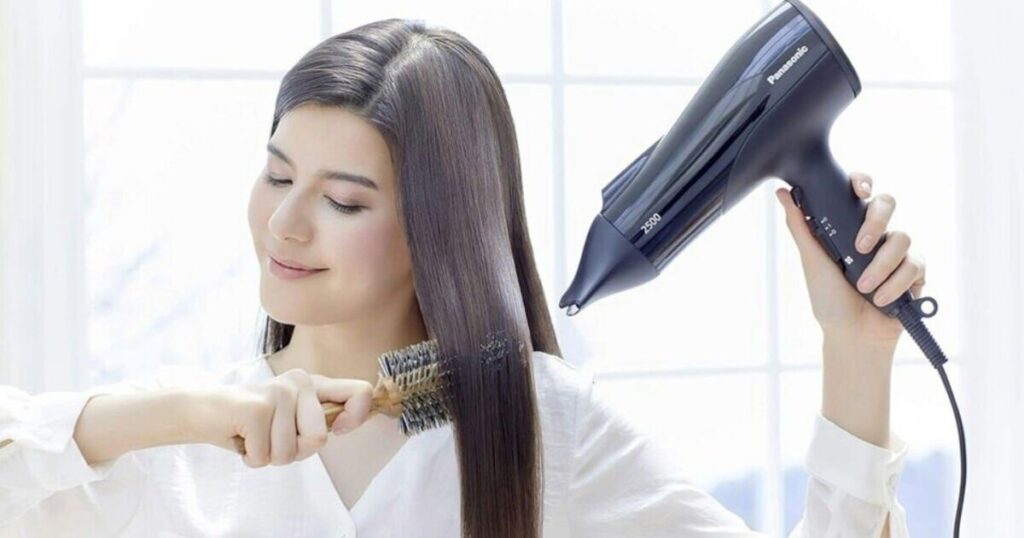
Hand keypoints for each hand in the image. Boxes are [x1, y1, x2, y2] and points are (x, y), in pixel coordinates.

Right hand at [188, 368, 374, 467]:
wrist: (201, 410)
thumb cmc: (251, 422)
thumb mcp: (290, 418)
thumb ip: (317, 421)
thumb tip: (345, 426)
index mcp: (312, 384)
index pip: (359, 392)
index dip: (357, 417)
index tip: (339, 430)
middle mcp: (299, 382)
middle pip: (319, 439)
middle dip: (295, 452)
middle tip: (273, 440)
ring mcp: (278, 393)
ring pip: (289, 453)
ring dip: (269, 456)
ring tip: (254, 437)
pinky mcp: (256, 408)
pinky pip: (265, 456)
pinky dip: (251, 457)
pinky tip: (241, 438)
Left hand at [774, 171, 926, 349]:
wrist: (852, 337)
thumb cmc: (829, 300)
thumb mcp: (812, 262)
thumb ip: (801, 227)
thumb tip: (782, 194)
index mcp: (850, 227)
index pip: (861, 192)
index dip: (863, 182)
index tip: (859, 191)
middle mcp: (876, 234)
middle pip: (888, 203)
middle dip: (876, 222)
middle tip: (861, 246)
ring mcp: (897, 252)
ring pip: (902, 237)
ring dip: (881, 266)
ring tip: (863, 287)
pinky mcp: (915, 272)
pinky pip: (914, 264)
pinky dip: (895, 283)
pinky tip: (881, 298)